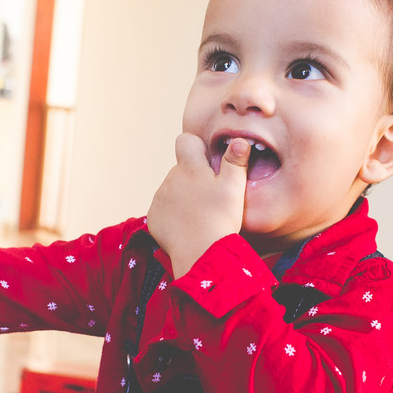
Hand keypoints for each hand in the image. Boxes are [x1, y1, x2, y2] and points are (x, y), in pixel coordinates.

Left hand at [147, 133, 249, 277]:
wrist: (200, 252)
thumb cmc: (221, 218)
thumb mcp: (234, 187)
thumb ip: (235, 161)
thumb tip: (239, 140)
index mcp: (190, 167)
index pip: (185, 141)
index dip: (196, 147)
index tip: (207, 164)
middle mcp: (170, 179)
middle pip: (181, 169)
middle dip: (193, 178)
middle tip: (211, 197)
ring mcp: (159, 198)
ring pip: (172, 189)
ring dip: (184, 197)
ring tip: (200, 215)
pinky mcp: (154, 217)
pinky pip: (163, 209)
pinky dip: (174, 215)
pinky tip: (188, 226)